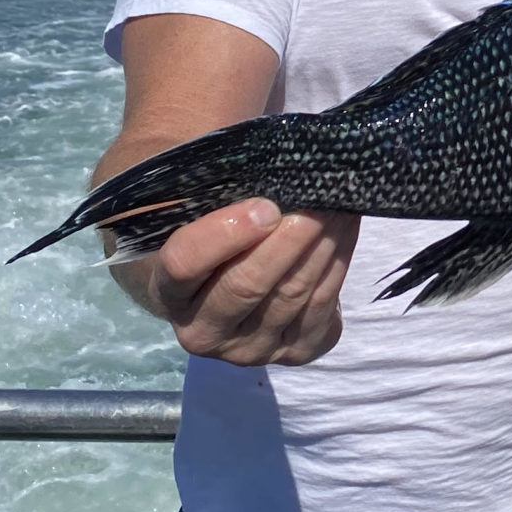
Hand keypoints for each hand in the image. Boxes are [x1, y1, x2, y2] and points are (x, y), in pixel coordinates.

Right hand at [118, 198, 360, 365]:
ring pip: (291, 296)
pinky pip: (321, 309)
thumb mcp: (193, 206)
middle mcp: (202, 332)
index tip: (264, 205)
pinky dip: (337, 265)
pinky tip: (344, 232)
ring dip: (322, 246)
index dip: (224, 233)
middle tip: (319, 198)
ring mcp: (249, 350)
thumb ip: (208, 186)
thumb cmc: (209, 229)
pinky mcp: (294, 353)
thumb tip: (258, 158)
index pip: (184, 264)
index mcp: (167, 291)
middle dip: (288, 238)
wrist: (224, 284)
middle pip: (246, 285)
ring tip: (340, 206)